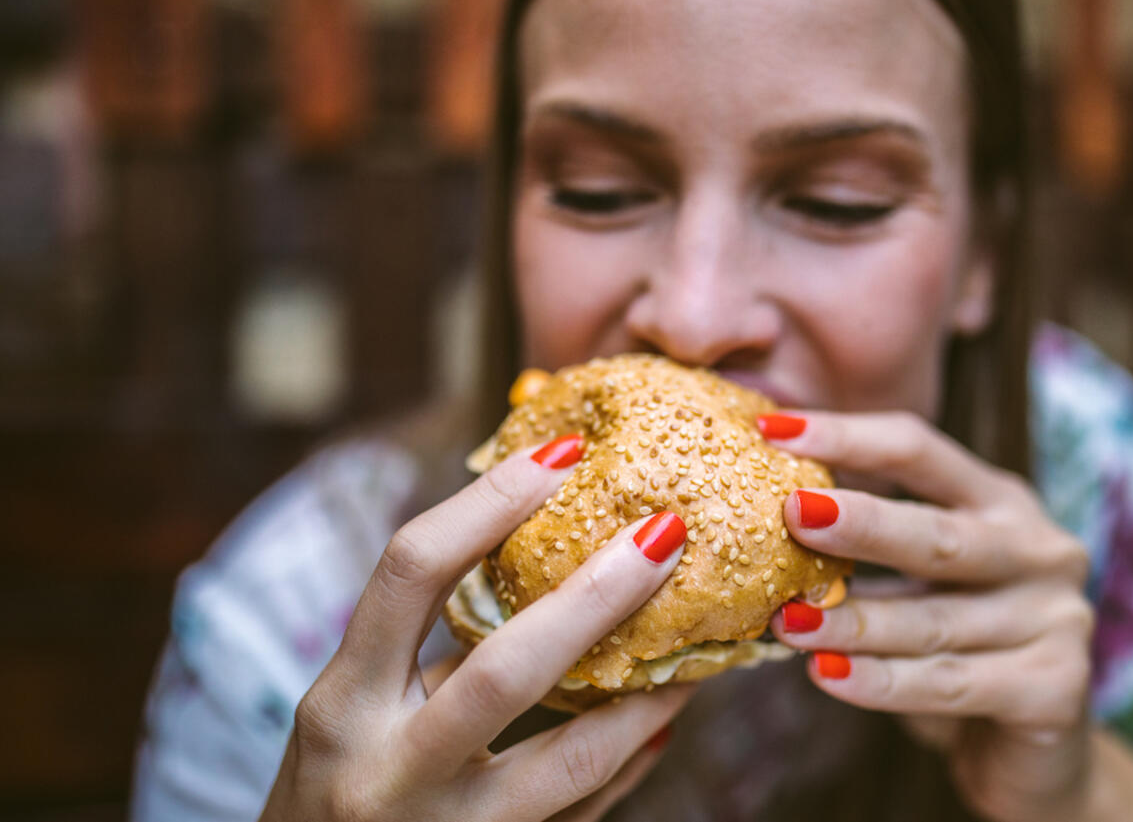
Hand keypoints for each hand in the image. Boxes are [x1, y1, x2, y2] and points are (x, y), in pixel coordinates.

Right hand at [259, 438, 693, 821]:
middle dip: (597, 596)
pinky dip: (625, 763)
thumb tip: (532, 552)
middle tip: (667, 533)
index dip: (488, 504)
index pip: (410, 572)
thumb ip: (422, 649)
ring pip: (569, 761)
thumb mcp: (348, 718)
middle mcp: (383, 767)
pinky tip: (660, 721)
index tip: (561, 454)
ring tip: (701, 651)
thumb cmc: (324, 799)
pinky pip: (580, 814)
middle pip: (504, 667)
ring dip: (645, 699)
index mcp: (339, 702)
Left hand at [761, 411, 1094, 821]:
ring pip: (934, 620)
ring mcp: (1056, 618)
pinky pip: (949, 684)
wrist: (1032, 756)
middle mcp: (1039, 549)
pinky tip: (826, 676)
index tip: (771, 429)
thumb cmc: (955, 651)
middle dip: (862, 523)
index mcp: (1000, 502)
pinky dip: (882, 682)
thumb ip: (868, 545)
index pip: (920, 451)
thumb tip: (756, 503)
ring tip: (785, 622)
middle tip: (792, 512)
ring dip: (853, 622)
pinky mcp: (1054, 688)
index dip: (849, 436)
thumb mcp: (919, 583)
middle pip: (938, 533)